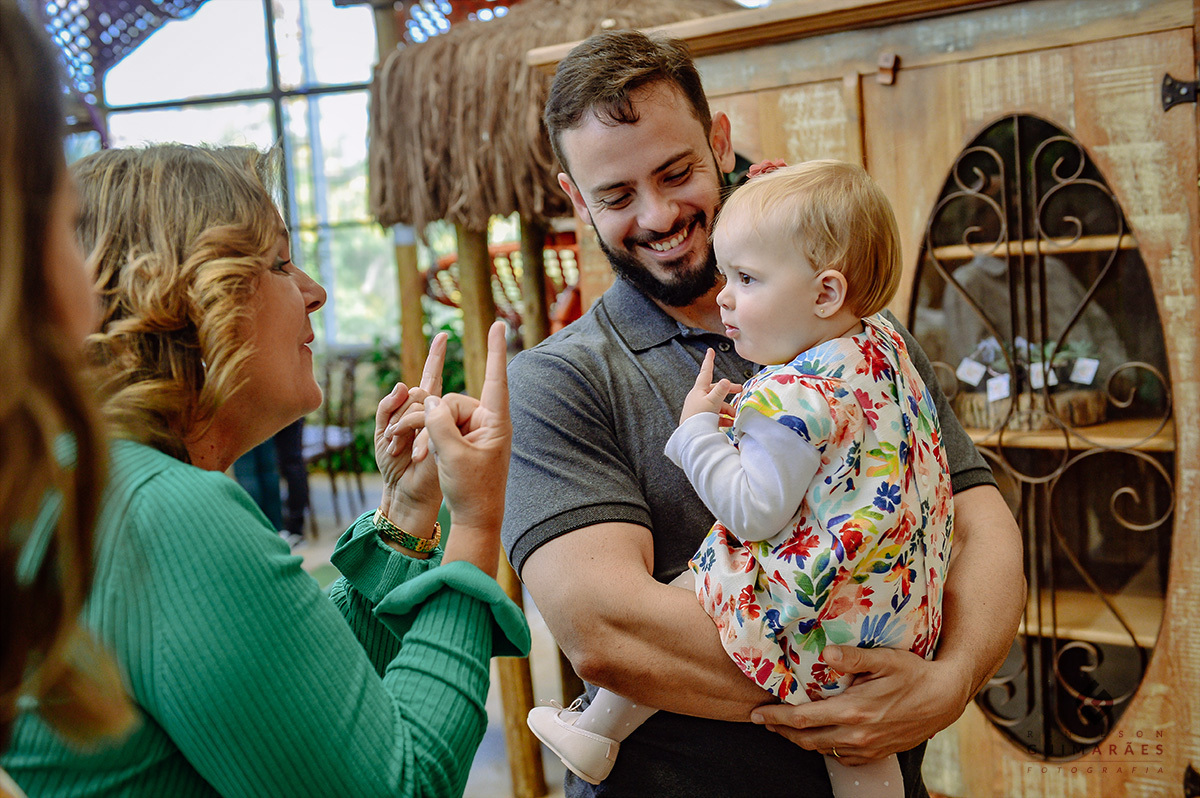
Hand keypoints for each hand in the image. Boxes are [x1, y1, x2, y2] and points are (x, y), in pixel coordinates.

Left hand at [372, 333, 447, 532]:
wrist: (403, 491)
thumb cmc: (392, 465)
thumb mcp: (380, 432)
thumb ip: (387, 407)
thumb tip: (403, 385)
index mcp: (419, 410)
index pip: (429, 378)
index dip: (436, 356)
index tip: (442, 335)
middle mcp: (434, 413)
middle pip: (419, 391)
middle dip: (398, 413)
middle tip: (392, 439)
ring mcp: (441, 423)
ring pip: (420, 403)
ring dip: (400, 426)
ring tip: (396, 449)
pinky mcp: (444, 435)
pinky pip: (424, 420)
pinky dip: (407, 434)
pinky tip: (408, 452)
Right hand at [421, 321, 510, 575]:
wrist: (475, 517)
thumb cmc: (471, 490)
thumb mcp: (452, 457)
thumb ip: (440, 424)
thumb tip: (430, 399)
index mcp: (496, 421)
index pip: (496, 379)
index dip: (495, 350)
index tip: (498, 324)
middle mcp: (487, 420)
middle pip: (450, 401)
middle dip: (432, 423)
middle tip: (421, 452)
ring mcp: (475, 428)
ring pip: (440, 413)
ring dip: (427, 435)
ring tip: (423, 459)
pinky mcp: (463, 437)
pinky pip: (439, 426)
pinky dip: (428, 440)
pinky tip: (425, 458)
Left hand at [681, 348, 738, 423]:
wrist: (690, 437)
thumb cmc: (699, 417)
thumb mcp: (712, 402)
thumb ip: (720, 391)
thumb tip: (727, 380)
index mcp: (699, 390)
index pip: (705, 372)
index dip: (709, 361)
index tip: (710, 350)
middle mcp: (698, 397)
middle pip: (716, 390)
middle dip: (728, 391)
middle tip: (740, 391)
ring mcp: (699, 408)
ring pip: (717, 404)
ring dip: (727, 408)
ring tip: (735, 415)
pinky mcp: (701, 419)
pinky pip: (714, 415)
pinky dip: (723, 417)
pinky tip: (730, 423)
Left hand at [749, 645, 970, 764]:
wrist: (944, 699)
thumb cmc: (914, 674)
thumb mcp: (886, 659)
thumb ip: (854, 657)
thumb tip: (827, 653)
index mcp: (854, 711)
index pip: (804, 718)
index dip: (777, 717)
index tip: (757, 714)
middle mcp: (858, 734)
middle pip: (807, 739)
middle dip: (781, 730)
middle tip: (763, 721)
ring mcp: (867, 747)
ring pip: (822, 749)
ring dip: (799, 739)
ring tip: (784, 726)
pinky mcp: (875, 753)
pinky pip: (841, 756)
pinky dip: (823, 747)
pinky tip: (817, 735)